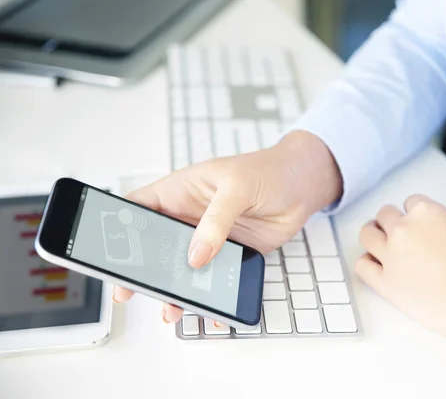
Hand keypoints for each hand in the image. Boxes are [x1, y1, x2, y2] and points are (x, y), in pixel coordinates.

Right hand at [113, 131, 341, 322]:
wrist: (304, 186)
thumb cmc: (269, 170)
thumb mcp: (237, 188)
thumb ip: (215, 221)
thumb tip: (195, 256)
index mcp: (180, 191)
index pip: (137, 208)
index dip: (118, 229)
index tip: (107, 253)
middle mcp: (188, 217)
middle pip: (154, 246)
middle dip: (141, 269)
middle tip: (130, 291)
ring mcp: (208, 238)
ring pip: (180, 268)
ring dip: (173, 289)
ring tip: (170, 309)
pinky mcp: (229, 255)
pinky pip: (211, 279)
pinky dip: (206, 296)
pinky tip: (207, 310)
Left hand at [356, 194, 445, 355]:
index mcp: (427, 212)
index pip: (411, 202)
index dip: (416, 213)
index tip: (419, 223)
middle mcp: (405, 230)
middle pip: (385, 215)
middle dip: (393, 222)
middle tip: (399, 235)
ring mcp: (392, 256)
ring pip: (367, 235)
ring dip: (374, 237)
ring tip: (381, 245)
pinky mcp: (387, 284)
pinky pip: (363, 266)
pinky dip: (367, 263)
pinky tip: (377, 267)